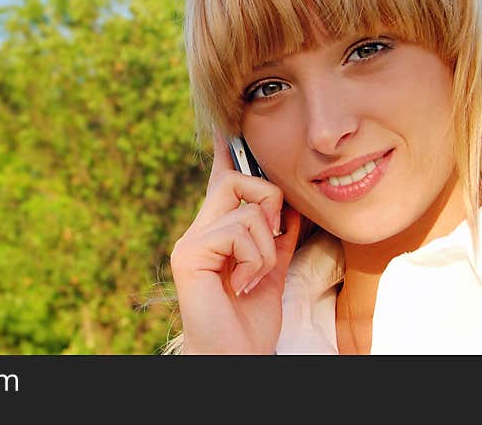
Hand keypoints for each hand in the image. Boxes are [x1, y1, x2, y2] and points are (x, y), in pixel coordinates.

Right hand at [170, 130, 300, 353]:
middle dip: (268, 200)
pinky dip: (256, 260)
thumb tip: (291, 209)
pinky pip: (239, 232)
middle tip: (275, 234)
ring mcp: (190, 241)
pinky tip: (243, 284)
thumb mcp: (272, 271)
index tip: (226, 126)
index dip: (226, 152)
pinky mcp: (190, 254)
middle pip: (234, 180)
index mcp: (215, 232)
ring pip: (246, 209)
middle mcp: (198, 231)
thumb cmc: (249, 321)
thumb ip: (279, 238)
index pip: (221, 181)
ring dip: (267, 247)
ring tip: (255, 276)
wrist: (236, 356)